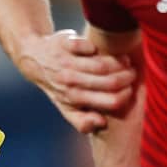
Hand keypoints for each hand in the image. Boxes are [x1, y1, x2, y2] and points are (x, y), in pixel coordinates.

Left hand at [13, 29, 134, 132]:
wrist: (34, 60)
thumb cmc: (56, 85)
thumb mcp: (65, 107)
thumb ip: (82, 121)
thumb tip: (101, 123)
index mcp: (73, 98)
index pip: (111, 101)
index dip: (126, 95)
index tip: (130, 90)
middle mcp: (69, 81)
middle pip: (110, 82)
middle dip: (127, 77)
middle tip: (132, 73)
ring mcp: (66, 62)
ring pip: (101, 64)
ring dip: (118, 62)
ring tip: (124, 61)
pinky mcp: (64, 44)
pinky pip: (86, 46)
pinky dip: (95, 47)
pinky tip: (101, 50)